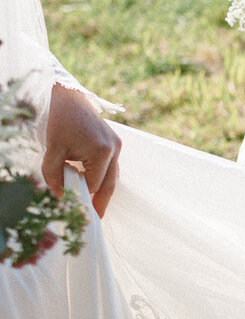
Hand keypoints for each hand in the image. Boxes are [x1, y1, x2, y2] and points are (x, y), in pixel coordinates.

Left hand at [42, 85, 120, 217]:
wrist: (70, 97)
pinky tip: (92, 186)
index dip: (81, 195)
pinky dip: (102, 177)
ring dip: (102, 190)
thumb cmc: (61, 121)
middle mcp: (115, 150)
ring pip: (112, 177)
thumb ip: (53, 175)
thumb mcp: (53, 149)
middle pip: (109, 185)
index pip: (93, 184)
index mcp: (102, 152)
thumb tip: (59, 196)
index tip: (71, 203)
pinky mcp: (115, 143)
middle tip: (95, 220)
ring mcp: (117, 146)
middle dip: (101, 203)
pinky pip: (110, 167)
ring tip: (94, 207)